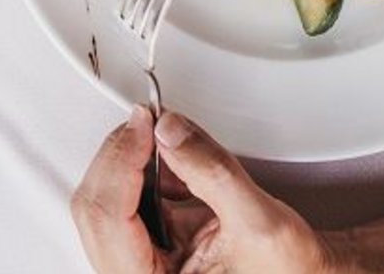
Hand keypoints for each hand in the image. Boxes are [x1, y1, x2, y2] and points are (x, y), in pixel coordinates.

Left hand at [72, 108, 346, 273]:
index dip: (123, 160)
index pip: (108, 218)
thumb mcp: (259, 221)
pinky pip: (122, 201)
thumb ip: (212, 172)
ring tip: (175, 154)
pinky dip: (144, 175)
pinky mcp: (142, 247)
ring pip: (104, 200)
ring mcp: (134, 263)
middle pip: (95, 207)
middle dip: (124, 157)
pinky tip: (173, 172)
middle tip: (151, 123)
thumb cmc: (288, 271)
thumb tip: (169, 130)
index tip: (143, 124)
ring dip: (134, 165)